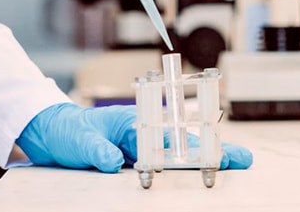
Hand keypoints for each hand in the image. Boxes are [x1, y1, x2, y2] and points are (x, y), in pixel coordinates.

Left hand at [16, 103, 253, 172]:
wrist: (56, 135)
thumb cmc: (70, 131)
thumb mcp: (79, 140)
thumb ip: (97, 150)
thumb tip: (112, 163)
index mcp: (134, 122)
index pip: (167, 136)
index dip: (190, 147)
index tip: (211, 156)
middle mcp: (144, 134)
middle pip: (183, 145)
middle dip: (213, 151)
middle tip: (242, 159)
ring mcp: (143, 149)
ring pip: (180, 157)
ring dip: (206, 162)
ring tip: (235, 167)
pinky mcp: (138, 163)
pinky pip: (166, 169)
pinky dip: (188, 172)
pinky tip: (206, 177)